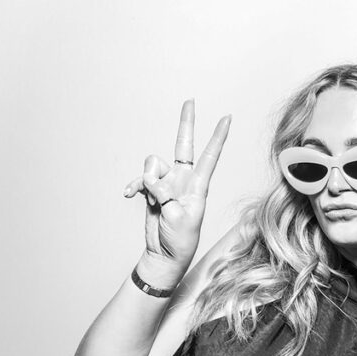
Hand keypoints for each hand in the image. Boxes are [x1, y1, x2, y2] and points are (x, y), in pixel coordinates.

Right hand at [124, 100, 229, 278]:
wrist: (165, 255)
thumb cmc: (180, 239)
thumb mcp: (177, 216)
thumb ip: (164, 192)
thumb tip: (151, 177)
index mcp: (198, 185)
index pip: (209, 155)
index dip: (218, 136)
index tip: (227, 118)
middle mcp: (184, 180)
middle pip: (183, 145)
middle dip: (186, 123)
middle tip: (190, 101)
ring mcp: (168, 184)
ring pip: (153, 164)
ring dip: (148, 178)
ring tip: (154, 199)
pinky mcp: (153, 190)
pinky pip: (140, 178)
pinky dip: (135, 185)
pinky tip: (129, 195)